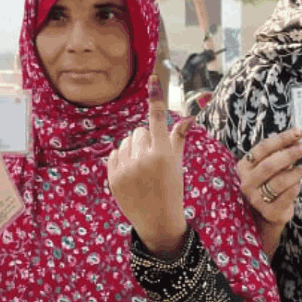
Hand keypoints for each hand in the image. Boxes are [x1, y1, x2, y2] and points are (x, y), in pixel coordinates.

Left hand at [107, 78, 192, 255]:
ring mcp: (126, 169)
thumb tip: (188, 117)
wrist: (158, 221)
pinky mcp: (113, 177)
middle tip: (154, 158)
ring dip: (133, 149)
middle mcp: (144, 159)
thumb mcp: (177, 164)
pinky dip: (122, 158)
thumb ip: (178, 138)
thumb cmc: (172, 189)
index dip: (155, 98)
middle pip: (140, 131)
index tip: (153, 80)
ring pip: (126, 142)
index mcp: (163, 154)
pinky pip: (115, 153)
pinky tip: (131, 172)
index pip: (158, 119)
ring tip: (142, 168)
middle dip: (147, 139)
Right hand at [239, 129, 301, 226]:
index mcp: (245, 166)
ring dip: (295, 173)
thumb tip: (296, 138)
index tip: (298, 132)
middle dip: (290, 154)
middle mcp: (247, 182)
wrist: (263, 215)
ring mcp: (256, 198)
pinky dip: (295, 189)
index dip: (282, 139)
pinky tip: (299, 184)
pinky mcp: (269, 212)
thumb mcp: (267, 168)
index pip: (263, 148)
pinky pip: (285, 198)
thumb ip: (278, 154)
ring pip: (278, 182)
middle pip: (270, 164)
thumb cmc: (267, 185)